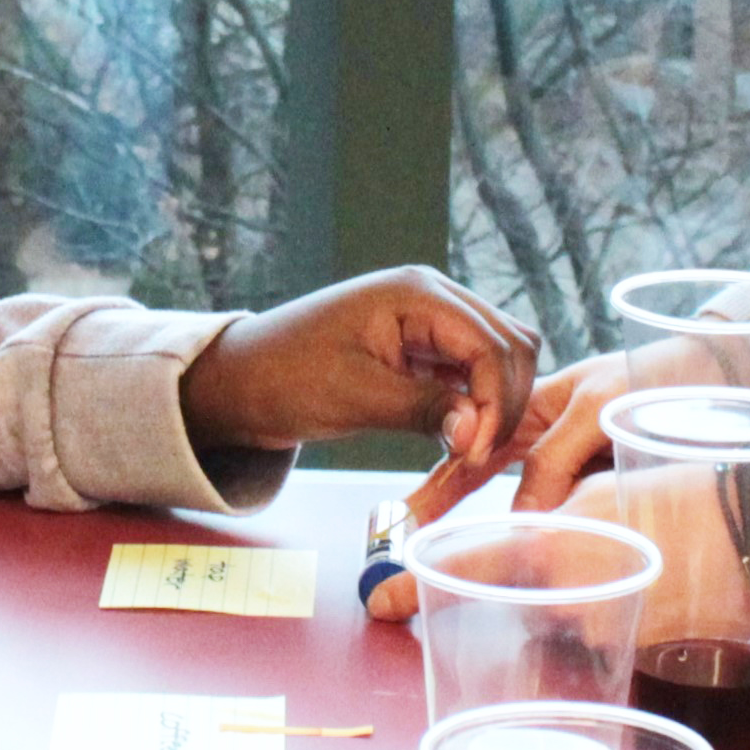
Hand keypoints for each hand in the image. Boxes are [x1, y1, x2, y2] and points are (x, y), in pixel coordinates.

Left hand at [179, 269, 536, 508]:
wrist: (238, 382)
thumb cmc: (283, 378)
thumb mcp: (355, 397)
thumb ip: (423, 409)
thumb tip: (477, 433)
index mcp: (417, 293)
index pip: (492, 344)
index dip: (497, 402)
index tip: (478, 453)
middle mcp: (432, 296)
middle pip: (510, 344)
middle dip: (505, 401)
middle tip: (479, 456)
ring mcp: (429, 320)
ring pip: (498, 357)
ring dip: (496, 402)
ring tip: (470, 450)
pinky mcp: (421, 347)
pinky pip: (471, 371)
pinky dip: (476, 403)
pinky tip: (460, 437)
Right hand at [378, 343, 664, 569]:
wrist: (727, 376)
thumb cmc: (661, 376)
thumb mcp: (598, 408)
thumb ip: (556, 458)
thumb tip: (524, 518)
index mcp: (537, 408)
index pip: (473, 452)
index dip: (436, 488)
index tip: (404, 523)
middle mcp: (552, 440)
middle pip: (487, 481)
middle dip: (447, 515)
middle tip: (409, 554)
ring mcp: (581, 466)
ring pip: (534, 508)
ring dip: (508, 537)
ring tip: (469, 570)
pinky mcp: (613, 490)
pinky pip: (576, 519)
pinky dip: (559, 541)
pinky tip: (548, 567)